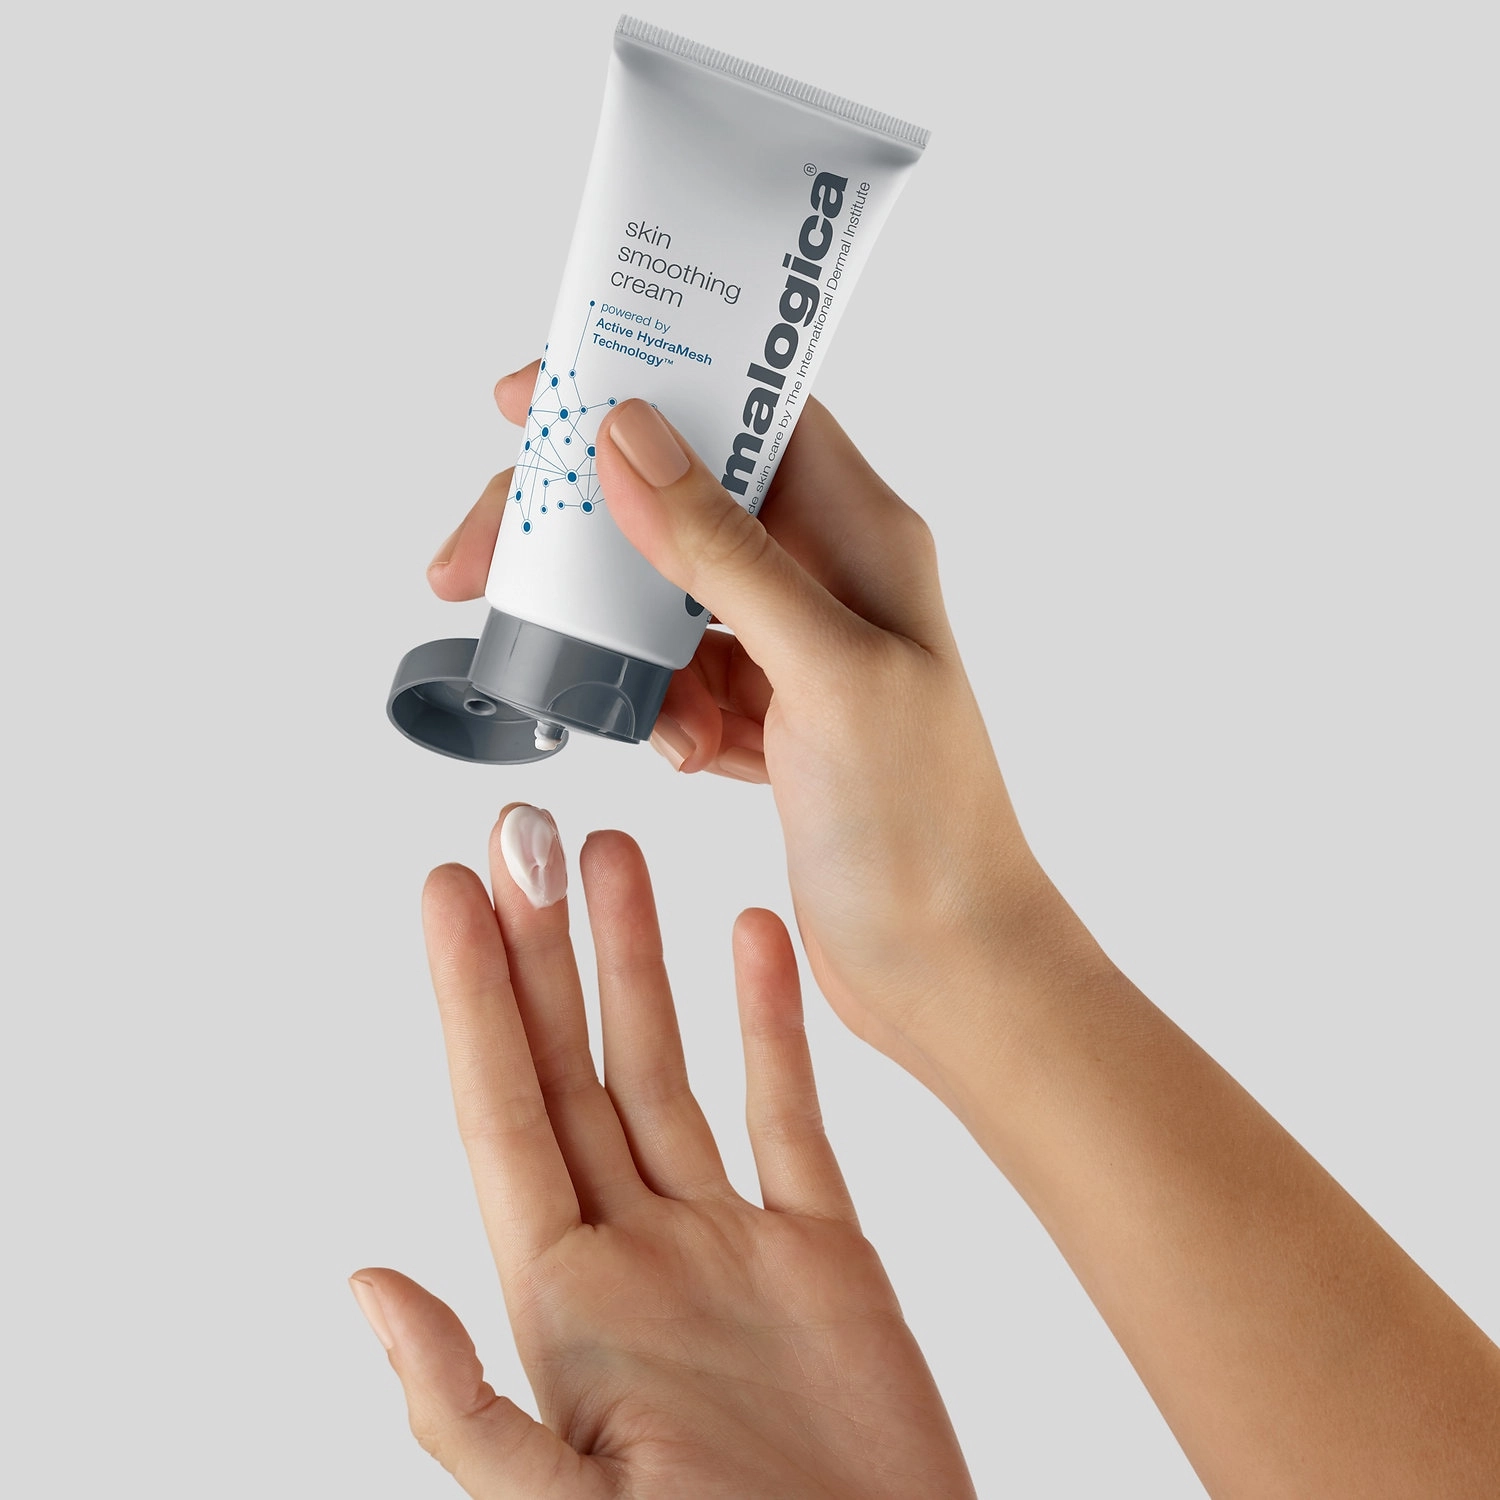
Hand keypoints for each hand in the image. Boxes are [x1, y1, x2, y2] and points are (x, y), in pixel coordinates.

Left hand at [349, 806, 975, 1498]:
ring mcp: (730, 1246)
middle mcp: (638, 1255)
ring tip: (619, 858)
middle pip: (574, 1066)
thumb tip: (368, 1290)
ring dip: (643, 962)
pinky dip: (770, 1025)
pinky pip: (790, 1114)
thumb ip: (466, 1405)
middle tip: (524, 839)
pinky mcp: (824, 1254)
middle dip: (545, 950)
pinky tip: (753, 944)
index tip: (450, 896)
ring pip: (669, 1070)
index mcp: (565, 1308)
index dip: (470, 998)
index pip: (501, 1113)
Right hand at [428, 367, 1085, 1072]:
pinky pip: (675, 680)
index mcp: (859, 534)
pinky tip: (689, 759)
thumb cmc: (922, 822)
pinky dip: (662, 715)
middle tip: (478, 564)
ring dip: (625, 649)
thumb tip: (628, 437)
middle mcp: (825, 577)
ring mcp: (791, 650)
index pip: (742, 411)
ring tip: (653, 720)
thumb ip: (727, 552)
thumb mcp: (825, 671)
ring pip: (663, 599)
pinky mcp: (766, 718)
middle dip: (582, 536)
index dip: (640, 388)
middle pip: (676, 503)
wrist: (944, 960)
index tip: (532, 400)